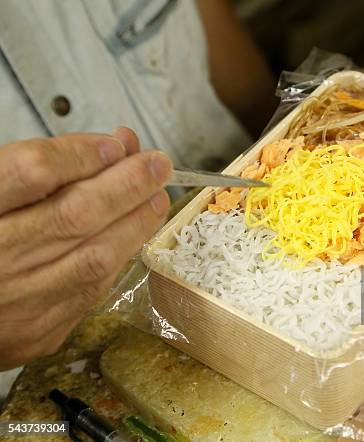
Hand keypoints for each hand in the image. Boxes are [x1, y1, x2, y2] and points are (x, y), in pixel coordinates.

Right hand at [0, 127, 171, 369]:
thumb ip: (47, 168)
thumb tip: (117, 147)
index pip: (33, 171)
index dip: (82, 154)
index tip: (117, 144)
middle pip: (74, 215)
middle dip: (127, 185)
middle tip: (159, 165)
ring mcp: (15, 302)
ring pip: (94, 258)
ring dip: (136, 223)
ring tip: (158, 198)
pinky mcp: (36, 333)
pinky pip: (91, 291)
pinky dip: (117, 257)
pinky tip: (133, 235)